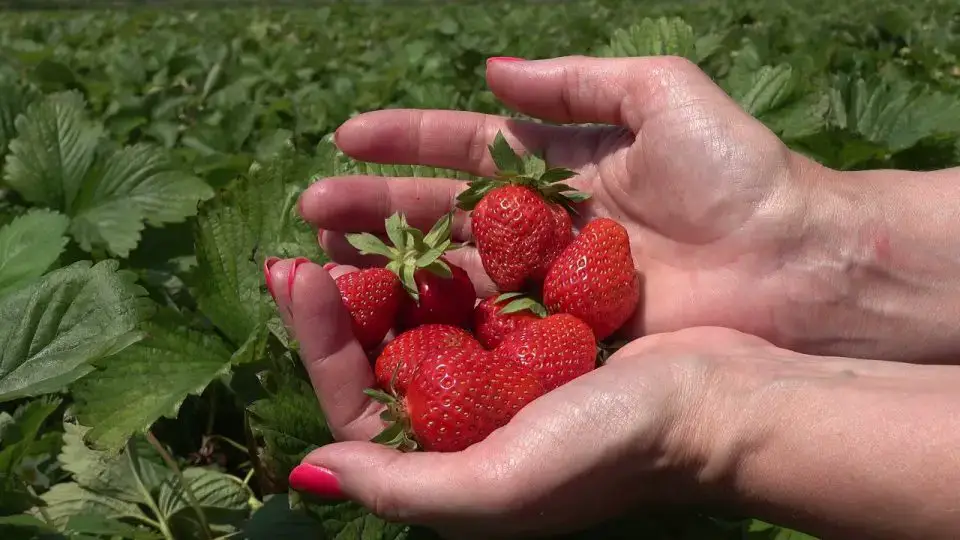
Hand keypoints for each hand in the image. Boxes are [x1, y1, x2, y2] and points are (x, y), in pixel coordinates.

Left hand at [264, 256, 771, 538]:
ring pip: (420, 319)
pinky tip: (423, 224)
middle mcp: (467, 425)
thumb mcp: (503, 485)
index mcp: (450, 465)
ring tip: (346, 225)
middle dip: (337, 305)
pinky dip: (444, 261)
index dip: (318, 344)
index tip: (299, 277)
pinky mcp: (538, 337)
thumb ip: (406, 488)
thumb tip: (313, 470)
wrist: (720, 406)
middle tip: (302, 247)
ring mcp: (502, 377)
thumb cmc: (613, 449)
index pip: (356, 407)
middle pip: (379, 359)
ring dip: (382, 275)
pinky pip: (473, 293)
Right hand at [298, 55, 843, 352]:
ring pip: (452, 272)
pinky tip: (384, 319)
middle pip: (442, 214)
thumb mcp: (661, 95)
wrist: (796, 263)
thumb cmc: (738, 172)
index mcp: (560, 168)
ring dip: (389, 266)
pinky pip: (489, 326)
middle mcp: (543, 228)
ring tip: (322, 261)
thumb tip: (492, 71)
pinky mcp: (563, 338)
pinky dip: (437, 322)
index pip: (463, 150)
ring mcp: (550, 285)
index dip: (405, 140)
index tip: (345, 135)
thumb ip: (578, 80)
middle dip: (375, 208)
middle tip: (311, 210)